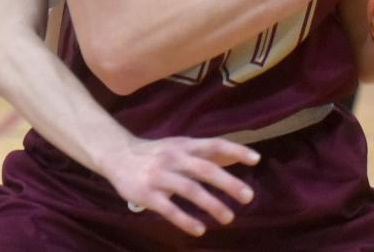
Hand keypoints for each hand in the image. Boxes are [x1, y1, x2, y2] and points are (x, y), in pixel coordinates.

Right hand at [100, 135, 259, 236]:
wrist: (117, 155)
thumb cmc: (157, 152)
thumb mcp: (180, 146)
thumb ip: (204, 153)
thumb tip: (234, 157)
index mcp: (185, 145)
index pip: (214, 145)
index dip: (235, 151)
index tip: (256, 159)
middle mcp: (175, 158)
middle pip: (205, 169)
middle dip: (228, 183)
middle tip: (248, 197)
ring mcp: (160, 175)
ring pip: (190, 189)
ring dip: (211, 204)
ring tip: (228, 217)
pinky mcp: (146, 194)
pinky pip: (169, 209)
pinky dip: (185, 220)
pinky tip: (200, 230)